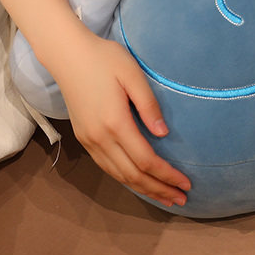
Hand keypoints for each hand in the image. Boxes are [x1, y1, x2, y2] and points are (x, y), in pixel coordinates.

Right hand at [52, 30, 190, 207]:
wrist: (68, 55)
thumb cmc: (104, 58)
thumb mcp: (133, 73)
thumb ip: (149, 105)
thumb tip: (164, 134)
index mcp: (115, 123)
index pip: (146, 160)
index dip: (167, 175)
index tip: (186, 184)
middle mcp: (100, 138)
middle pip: (133, 175)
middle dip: (159, 189)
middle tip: (181, 199)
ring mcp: (90, 140)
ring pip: (119, 176)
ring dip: (143, 189)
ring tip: (165, 196)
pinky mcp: (84, 138)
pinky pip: (108, 167)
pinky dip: (126, 179)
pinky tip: (139, 181)